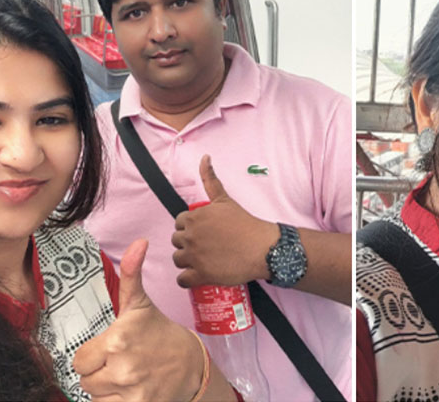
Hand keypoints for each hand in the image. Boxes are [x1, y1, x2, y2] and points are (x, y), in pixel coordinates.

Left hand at [74, 239, 204, 401]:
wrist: (192, 365)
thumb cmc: (160, 333)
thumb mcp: (141, 304)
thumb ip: (131, 274)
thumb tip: (139, 242)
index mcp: (117, 339)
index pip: (79, 360)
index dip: (92, 355)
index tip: (109, 350)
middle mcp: (122, 367)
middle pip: (84, 379)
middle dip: (98, 372)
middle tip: (119, 362)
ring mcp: (131, 390)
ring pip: (94, 395)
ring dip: (106, 388)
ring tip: (126, 375)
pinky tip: (130, 390)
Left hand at [172, 155, 278, 287]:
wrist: (261, 247)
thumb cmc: (244, 224)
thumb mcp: (224, 200)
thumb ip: (210, 179)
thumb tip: (205, 157)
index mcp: (194, 218)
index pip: (179, 224)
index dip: (190, 229)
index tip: (203, 233)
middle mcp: (190, 236)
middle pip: (177, 242)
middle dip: (188, 245)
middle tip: (205, 247)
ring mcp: (194, 256)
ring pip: (178, 260)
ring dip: (187, 262)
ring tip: (204, 261)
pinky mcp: (200, 274)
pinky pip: (182, 280)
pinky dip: (188, 280)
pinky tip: (198, 276)